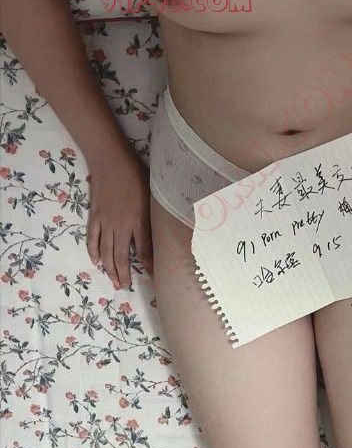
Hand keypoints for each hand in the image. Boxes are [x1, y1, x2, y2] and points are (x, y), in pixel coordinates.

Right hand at [86, 147, 153, 289]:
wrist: (110, 160)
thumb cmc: (136, 174)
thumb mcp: (153, 195)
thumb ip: (155, 215)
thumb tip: (164, 229)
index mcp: (138, 220)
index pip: (145, 250)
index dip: (149, 265)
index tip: (153, 276)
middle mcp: (121, 226)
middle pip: (121, 257)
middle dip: (124, 274)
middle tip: (126, 287)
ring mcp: (105, 222)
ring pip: (106, 252)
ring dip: (110, 269)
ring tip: (113, 282)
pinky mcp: (94, 217)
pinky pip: (92, 239)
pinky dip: (94, 252)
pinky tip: (96, 262)